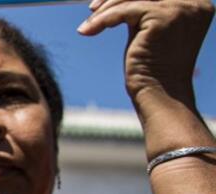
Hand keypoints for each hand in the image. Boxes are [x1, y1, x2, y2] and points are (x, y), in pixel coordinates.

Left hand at [78, 0, 212, 105]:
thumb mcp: (150, 28)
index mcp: (196, 2)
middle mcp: (194, 2)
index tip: (104, 3)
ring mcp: (181, 8)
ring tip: (89, 24)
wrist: (159, 93)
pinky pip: (124, 11)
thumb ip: (141, 9)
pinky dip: (104, 20)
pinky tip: (89, 31)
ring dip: (106, 8)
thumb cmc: (152, 66)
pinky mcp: (163, 16)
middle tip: (93, 9)